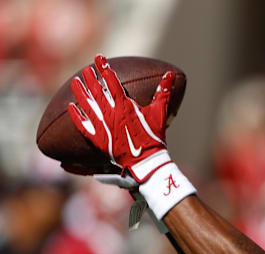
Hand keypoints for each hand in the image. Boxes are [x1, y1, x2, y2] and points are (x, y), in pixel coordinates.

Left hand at [67, 54, 175, 182]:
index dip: (105, 68)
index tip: (99, 58)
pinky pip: (83, 125)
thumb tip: (170, 74)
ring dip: (80, 92)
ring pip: (87, 105)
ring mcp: (102, 126)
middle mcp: (111, 113)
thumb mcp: (160, 112)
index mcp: (126, 105)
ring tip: (75, 82)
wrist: (146, 161)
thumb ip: (163, 92)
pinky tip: (71, 107)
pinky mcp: (97, 139)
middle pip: (97, 91)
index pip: (112, 82)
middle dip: (90, 78)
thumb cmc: (154, 136)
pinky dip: (76, 116)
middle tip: (85, 69)